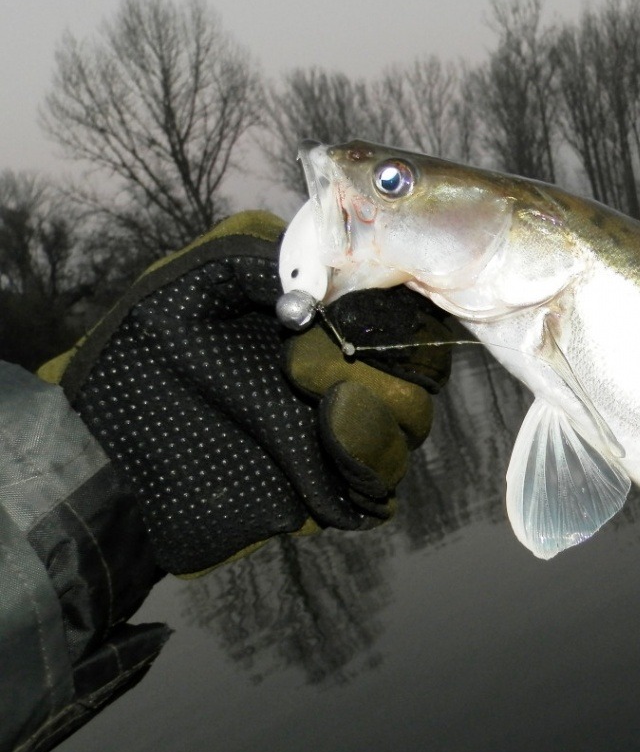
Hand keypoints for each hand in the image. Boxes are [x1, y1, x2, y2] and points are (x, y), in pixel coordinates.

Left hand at [38, 211, 451, 574]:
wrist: (104, 455)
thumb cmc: (139, 356)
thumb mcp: (197, 278)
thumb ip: (267, 258)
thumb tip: (334, 266)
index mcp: (323, 320)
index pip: (403, 309)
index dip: (401, 310)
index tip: (363, 314)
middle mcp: (343, 374)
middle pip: (422, 370)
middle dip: (390, 365)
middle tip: (309, 366)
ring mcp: (340, 435)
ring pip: (411, 426)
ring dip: (377, 416)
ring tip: (321, 414)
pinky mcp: (330, 493)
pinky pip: (383, 487)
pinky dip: (367, 466)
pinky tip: (326, 451)